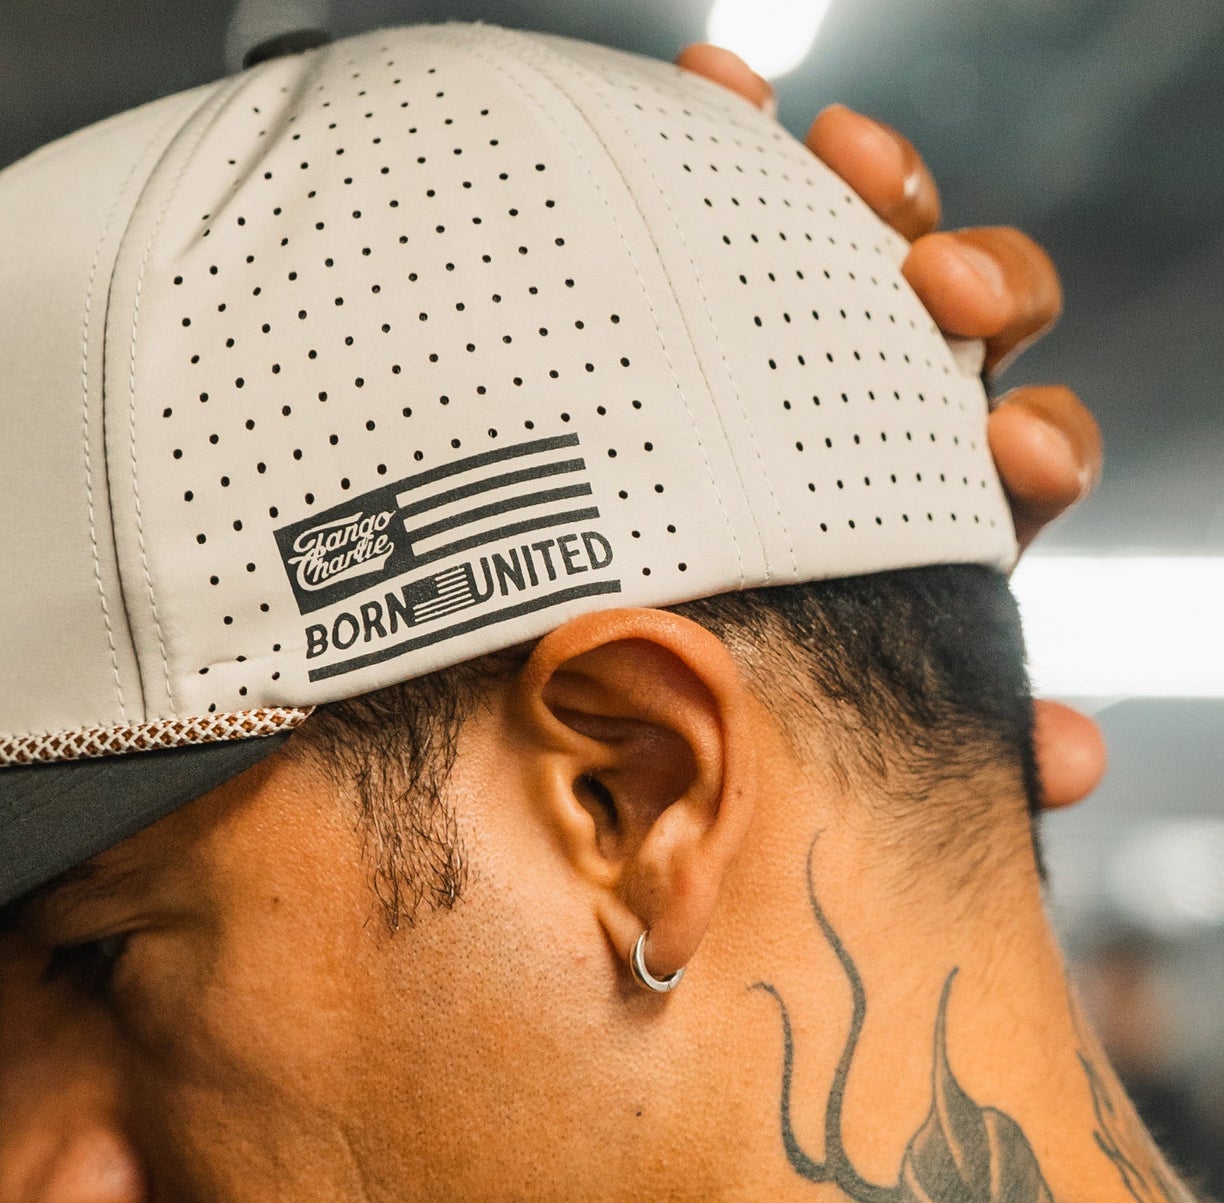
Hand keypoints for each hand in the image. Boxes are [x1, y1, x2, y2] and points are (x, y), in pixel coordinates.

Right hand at [678, 45, 1106, 813]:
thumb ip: (947, 731)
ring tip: (829, 154)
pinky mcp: (725, 261)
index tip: (1011, 455)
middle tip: (934, 287)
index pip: (1024, 470)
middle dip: (985, 290)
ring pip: (888, 231)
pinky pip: (753, 173)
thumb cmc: (665, 687)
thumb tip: (1072, 761)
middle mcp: (877, 419)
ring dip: (886, 186)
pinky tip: (715, 83)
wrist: (487, 629)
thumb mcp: (795, 722)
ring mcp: (801, 337)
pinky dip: (741, 124)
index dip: (1041, 448)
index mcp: (918, 524)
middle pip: (984, 330)